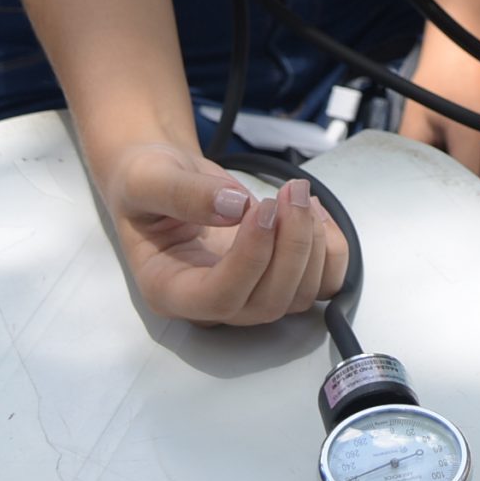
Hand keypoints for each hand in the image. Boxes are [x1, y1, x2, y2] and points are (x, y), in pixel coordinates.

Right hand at [99, 141, 348, 325]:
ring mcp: (248, 294)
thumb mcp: (149, 178)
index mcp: (169, 288)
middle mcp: (211, 303)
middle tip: (292, 192)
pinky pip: (322, 282)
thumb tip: (233, 207)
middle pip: (267, 303)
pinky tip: (316, 211)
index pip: (218, 299)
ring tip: (298, 194)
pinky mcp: (277, 277)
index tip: (261, 209)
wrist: (166, 178)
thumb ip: (183, 193)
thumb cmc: (147, 181)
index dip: (250, 259)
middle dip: (292, 246)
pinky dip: (332, 249)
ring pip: (299, 296)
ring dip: (313, 244)